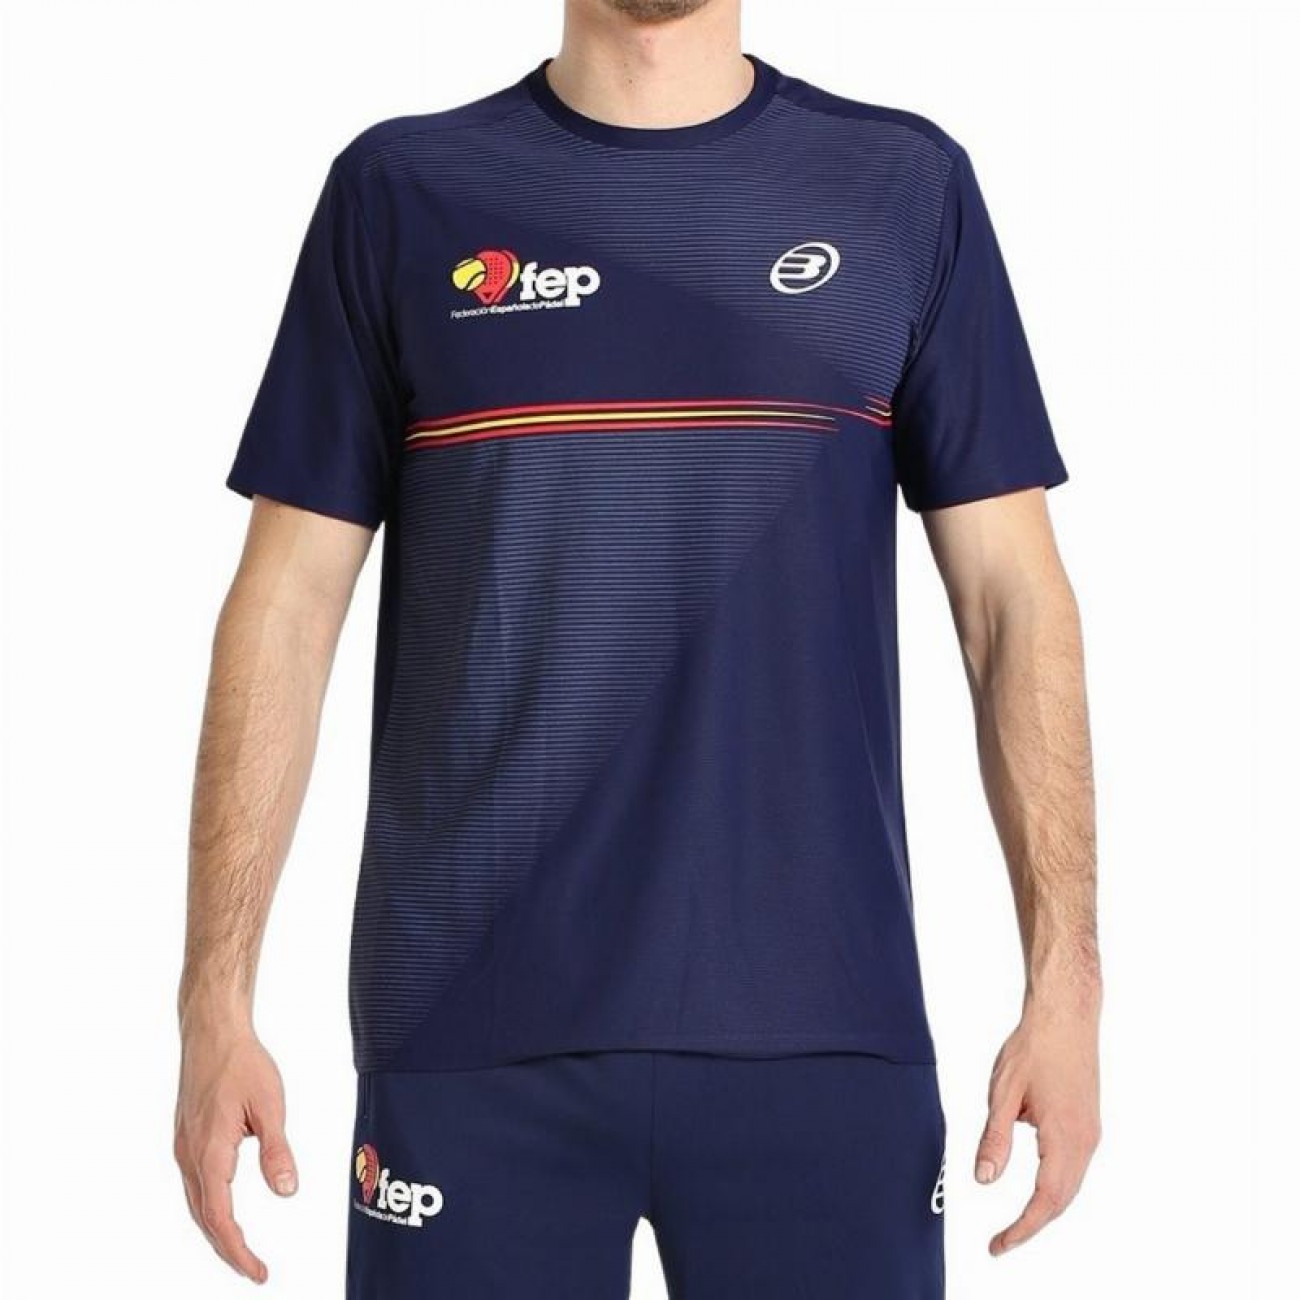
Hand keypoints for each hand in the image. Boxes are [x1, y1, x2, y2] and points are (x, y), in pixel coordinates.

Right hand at [173, 1021, 297, 1282]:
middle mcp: (189, 1155)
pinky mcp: (186, 1138)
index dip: (238, 1251)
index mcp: (209, 1152)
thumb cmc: (243, 1063)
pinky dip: (209, 1207)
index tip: (259, 1272)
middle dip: (229, 1249)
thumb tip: (287, 1192)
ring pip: (197, 1203)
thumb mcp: (270, 1105)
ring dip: (217, 1230)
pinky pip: (195, 1185)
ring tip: (242, 1250)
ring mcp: (184, 1147)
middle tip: (256, 1270)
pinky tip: (223, 1210)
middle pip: (204, 1218)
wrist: (212, 1032)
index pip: (220, 1218)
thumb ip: (277, 1151)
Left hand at [975, 992, 1100, 1254]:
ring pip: (1070, 1186)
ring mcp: (1091, 1132)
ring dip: (1046, 1208)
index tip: (998, 1246)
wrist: (1067, 1014)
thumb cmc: (1034, 1046)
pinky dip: (1056, 1187)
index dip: (1022, 1229)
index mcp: (1065, 1137)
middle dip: (1032, 1225)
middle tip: (1001, 1242)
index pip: (1045, 1200)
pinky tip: (1038, 1186)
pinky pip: (1074, 1167)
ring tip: (1016, 1224)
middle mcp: (1085, 1141)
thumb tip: (983, 1180)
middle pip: (1061, 1200)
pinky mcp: (1088, 1122)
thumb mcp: (1004, 1092)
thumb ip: (994, 1139)